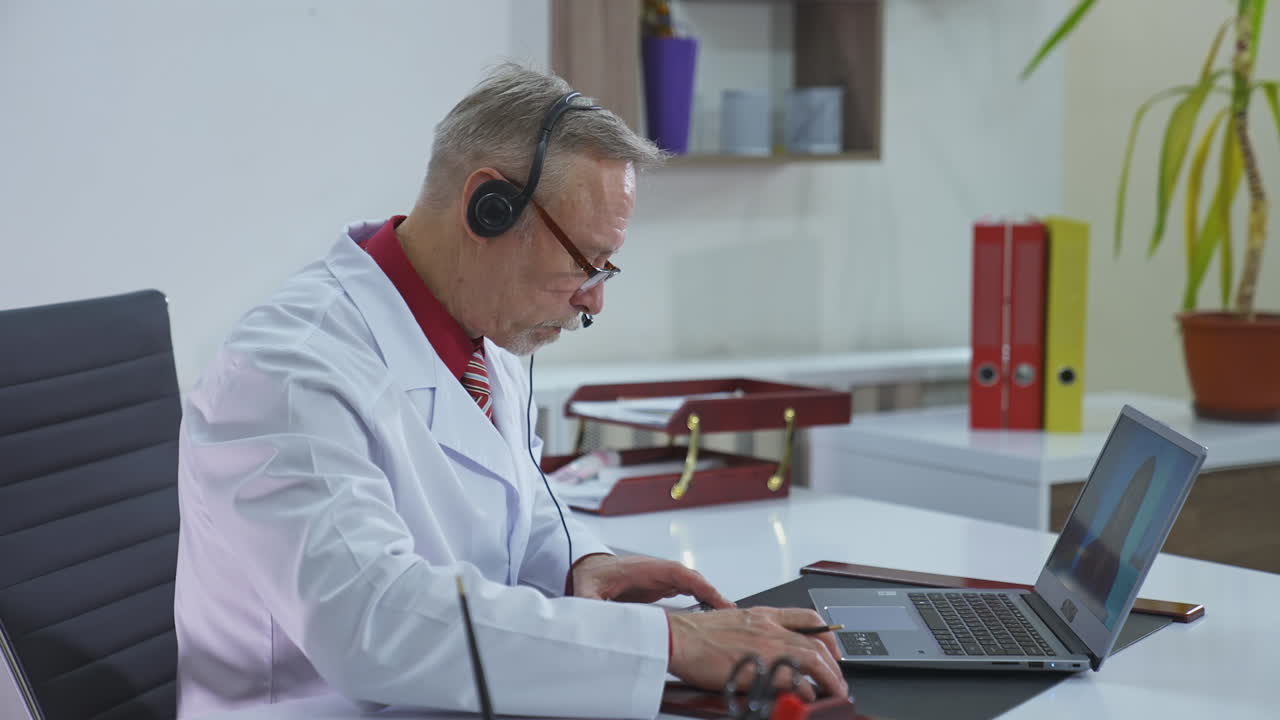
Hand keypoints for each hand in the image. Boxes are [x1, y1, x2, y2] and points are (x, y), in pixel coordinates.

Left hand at [571, 554, 733, 607]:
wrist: (588, 568)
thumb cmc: (591, 575)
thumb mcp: (586, 591)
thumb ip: (590, 604)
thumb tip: (592, 618)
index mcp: (642, 569)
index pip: (677, 573)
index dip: (698, 583)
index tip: (715, 596)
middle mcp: (656, 572)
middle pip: (691, 578)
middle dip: (712, 593)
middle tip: (730, 612)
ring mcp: (660, 578)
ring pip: (692, 584)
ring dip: (709, 597)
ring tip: (727, 616)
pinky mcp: (661, 586)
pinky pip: (687, 590)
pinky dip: (701, 599)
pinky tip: (711, 613)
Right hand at [667, 607, 847, 702]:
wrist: (677, 637)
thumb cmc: (696, 633)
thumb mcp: (733, 622)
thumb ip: (754, 632)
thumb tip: (766, 647)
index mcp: (763, 615)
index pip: (809, 619)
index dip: (828, 635)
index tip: (833, 649)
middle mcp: (769, 628)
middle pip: (817, 644)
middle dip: (834, 663)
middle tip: (838, 678)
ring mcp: (765, 647)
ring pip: (812, 659)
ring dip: (829, 678)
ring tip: (834, 691)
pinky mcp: (758, 668)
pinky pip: (793, 680)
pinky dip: (805, 690)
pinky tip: (807, 697)